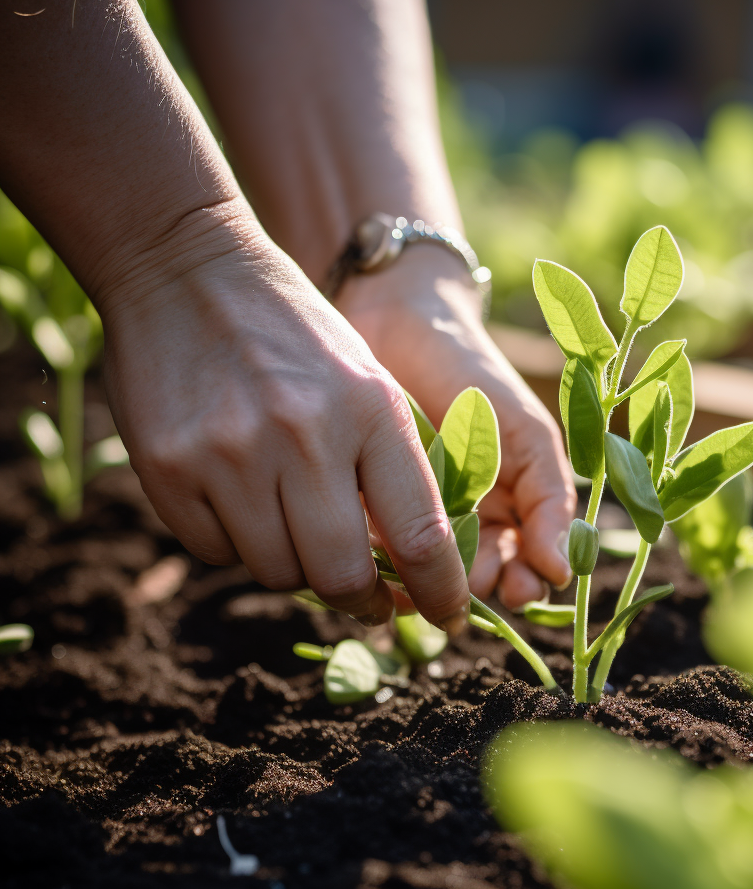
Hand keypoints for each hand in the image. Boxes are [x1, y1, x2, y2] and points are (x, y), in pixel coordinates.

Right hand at [100, 208, 469, 631]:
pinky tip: (237, 494)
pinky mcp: (168, 470)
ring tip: (291, 517)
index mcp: (371, 410)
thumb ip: (388, 470)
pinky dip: (236, 543)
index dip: (441, 593)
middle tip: (367, 598)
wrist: (187, 271)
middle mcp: (304, 436)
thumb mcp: (366, 384)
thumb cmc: (295, 335)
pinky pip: (216, 552)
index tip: (448, 617)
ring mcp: (230, 455)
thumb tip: (405, 566)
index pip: (420, 535)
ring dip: (293, 565)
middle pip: (340, 577)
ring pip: (276, 573)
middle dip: (361, 600)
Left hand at [334, 247, 575, 609]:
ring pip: (430, 574)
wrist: (400, 327)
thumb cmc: (474, 376)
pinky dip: (385, 557)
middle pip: (480, 579)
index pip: (529, 567)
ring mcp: (418, 519)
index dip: (527, 584)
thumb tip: (564, 572)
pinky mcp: (370, 511)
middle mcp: (470, 523)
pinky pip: (380, 550)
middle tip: (476, 576)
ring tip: (435, 562)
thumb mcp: (525, 434)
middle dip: (480, 585)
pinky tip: (389, 546)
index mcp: (514, 509)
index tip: (521, 587)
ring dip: (433, 579)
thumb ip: (548, 499)